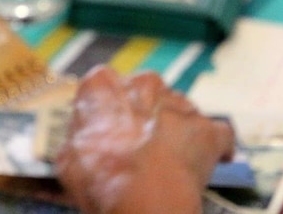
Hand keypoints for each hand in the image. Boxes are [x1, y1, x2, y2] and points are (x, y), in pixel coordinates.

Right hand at [55, 66, 234, 213]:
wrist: (143, 200)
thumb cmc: (101, 177)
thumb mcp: (67, 159)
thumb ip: (78, 140)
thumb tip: (80, 147)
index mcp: (101, 83)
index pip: (103, 89)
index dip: (107, 113)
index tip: (108, 130)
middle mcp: (141, 83)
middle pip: (144, 95)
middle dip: (143, 116)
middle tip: (137, 147)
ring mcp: (178, 103)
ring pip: (178, 111)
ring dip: (174, 130)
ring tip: (168, 162)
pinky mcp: (208, 128)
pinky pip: (215, 134)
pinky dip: (212, 148)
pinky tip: (205, 163)